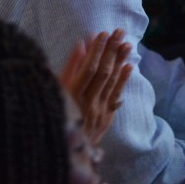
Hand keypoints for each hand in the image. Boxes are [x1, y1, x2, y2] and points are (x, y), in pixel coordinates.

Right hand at [60, 29, 132, 143]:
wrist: (65, 151)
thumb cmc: (55, 116)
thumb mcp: (55, 92)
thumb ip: (68, 70)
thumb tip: (80, 45)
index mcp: (71, 96)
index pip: (88, 69)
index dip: (96, 51)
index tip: (102, 33)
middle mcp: (87, 103)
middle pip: (103, 73)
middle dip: (111, 50)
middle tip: (119, 32)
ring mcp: (99, 111)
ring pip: (111, 82)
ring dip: (120, 62)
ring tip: (127, 44)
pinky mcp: (106, 117)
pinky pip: (116, 96)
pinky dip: (123, 81)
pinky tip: (129, 66)